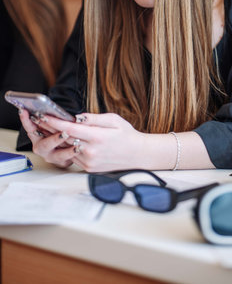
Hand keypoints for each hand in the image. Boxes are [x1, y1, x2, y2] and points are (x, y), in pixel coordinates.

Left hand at [25, 112, 146, 171]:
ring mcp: (89, 162)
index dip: (55, 122)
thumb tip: (76, 117)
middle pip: (65, 139)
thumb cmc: (127, 135)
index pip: (70, 128)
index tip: (44, 116)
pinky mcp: (89, 168)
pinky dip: (68, 148)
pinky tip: (66, 140)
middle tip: (41, 120)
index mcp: (98, 137)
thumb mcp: (114, 120)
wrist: (138, 155)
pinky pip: (74, 156)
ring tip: (50, 129)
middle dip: (52, 129)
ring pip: (67, 148)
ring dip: (58, 139)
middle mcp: (91, 151)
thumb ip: (93, 118)